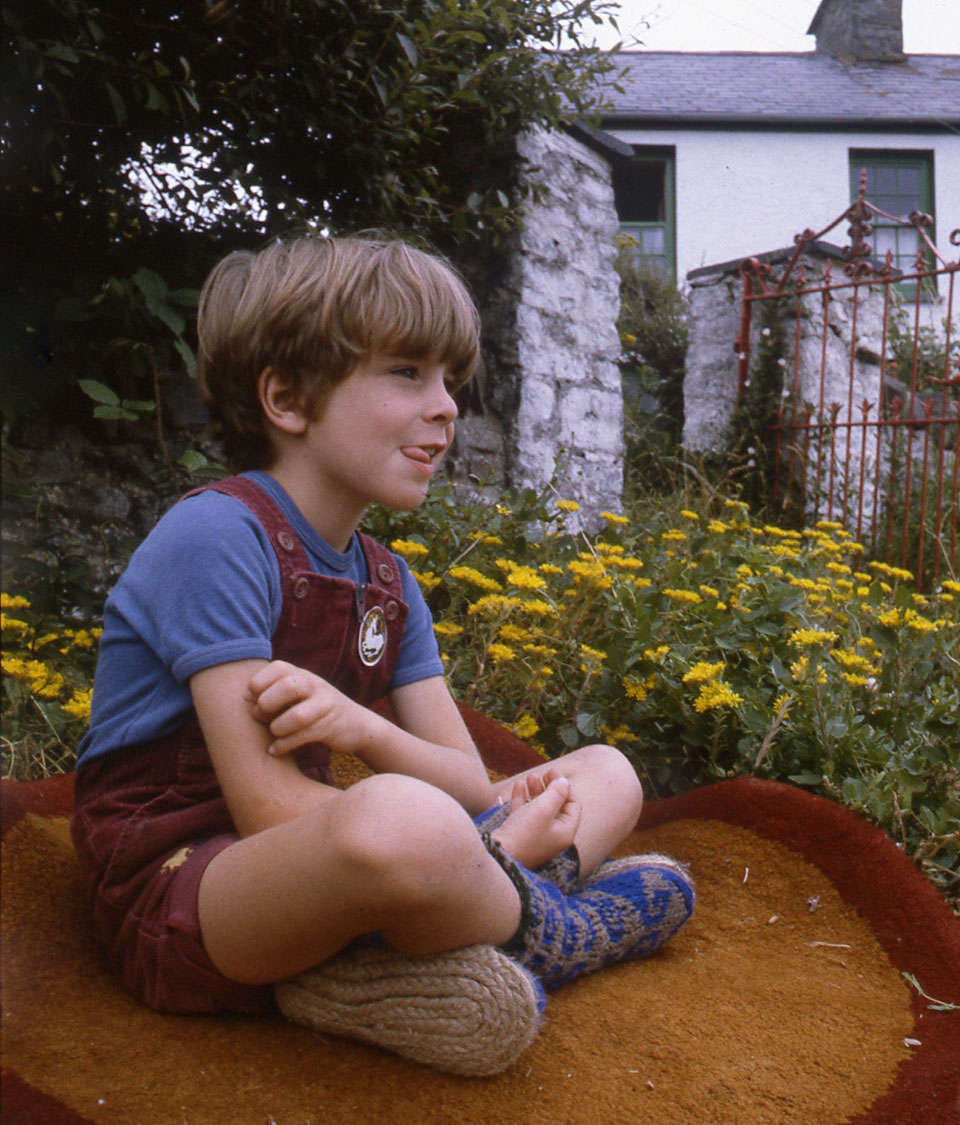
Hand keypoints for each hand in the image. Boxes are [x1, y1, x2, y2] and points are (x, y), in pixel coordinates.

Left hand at [245, 660, 371, 756]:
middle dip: (267, 703)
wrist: (356, 724)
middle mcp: (315, 686)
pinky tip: (274, 750)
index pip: (279, 668)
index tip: (248, 698)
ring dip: (278, 728)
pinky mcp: (330, 727)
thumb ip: (276, 692)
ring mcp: (325, 706)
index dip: (259, 681)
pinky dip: (284, 745)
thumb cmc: (316, 709)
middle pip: (287, 687)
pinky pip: (304, 737)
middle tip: (260, 715)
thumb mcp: (301, 694)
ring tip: (273, 733)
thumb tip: (246, 700)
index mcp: (303, 676)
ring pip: (297, 716)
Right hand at [491, 769, 581, 869]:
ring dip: (536, 790)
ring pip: (540, 808)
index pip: (573, 805)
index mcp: (565, 832)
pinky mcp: (521, 835)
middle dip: (550, 787)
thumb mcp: (544, 809)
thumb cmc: (525, 833)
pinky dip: (523, 799)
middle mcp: (553, 835)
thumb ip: (557, 793)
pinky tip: (519, 785)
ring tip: (530, 776)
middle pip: (556, 806)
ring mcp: (536, 836)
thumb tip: (565, 782)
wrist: (499, 855)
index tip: (553, 773)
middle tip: (543, 773)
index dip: (565, 787)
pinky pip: (525, 813)